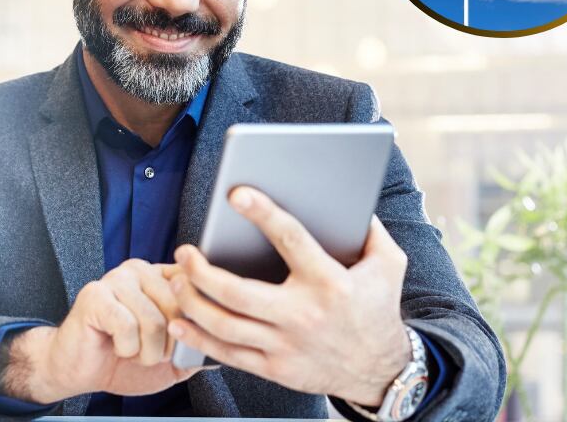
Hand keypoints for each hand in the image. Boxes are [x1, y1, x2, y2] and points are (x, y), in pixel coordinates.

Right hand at [4, 259, 205, 403]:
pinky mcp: (95, 295)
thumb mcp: (169, 358)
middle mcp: (141, 270)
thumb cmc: (123, 360)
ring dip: (146, 352)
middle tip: (151, 352)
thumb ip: (195, 348)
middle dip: (169, 344)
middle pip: (178, 306)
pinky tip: (115, 346)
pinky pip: (127, 327)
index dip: (196, 318)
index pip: (194, 285)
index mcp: (161, 277)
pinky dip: (126, 349)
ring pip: (154, 320)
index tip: (183, 337)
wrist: (78, 370)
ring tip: (133, 351)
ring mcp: (116, 279)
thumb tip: (225, 351)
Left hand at [166, 187, 411, 406]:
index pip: (290, 240)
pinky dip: (199, 338)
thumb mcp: (388, 264)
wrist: (381, 371)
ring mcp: (286, 346)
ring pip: (226, 325)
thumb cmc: (379, 308)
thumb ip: (371, 230)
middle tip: (184, 251)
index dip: (262, 214)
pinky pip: (229, 355)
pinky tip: (181, 320)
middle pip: (238, 293)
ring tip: (177, 279)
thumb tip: (352, 198)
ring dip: (193, 302)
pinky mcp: (276, 369)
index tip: (236, 194)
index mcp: (329, 282)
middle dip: (202, 271)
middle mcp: (303, 315)